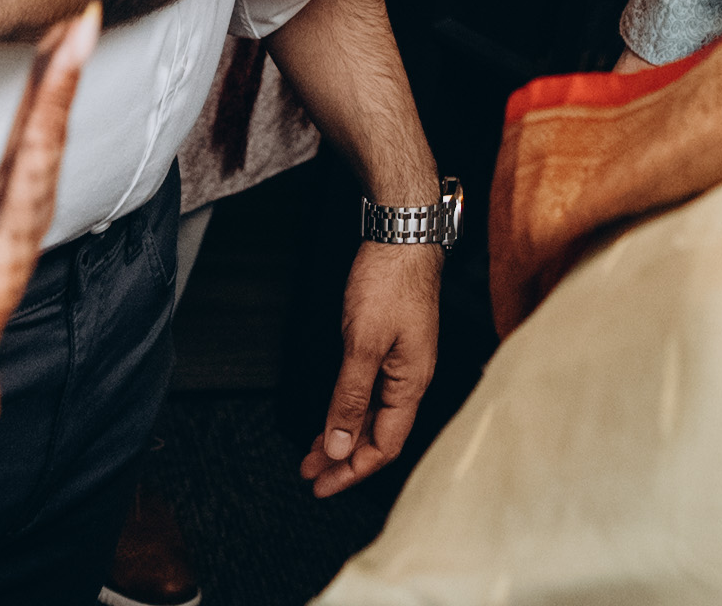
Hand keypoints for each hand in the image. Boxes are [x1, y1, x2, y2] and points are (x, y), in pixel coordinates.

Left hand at [298, 235, 441, 496]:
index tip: (321, 485)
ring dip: (343, 435)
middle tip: (309, 474)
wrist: (402, 235)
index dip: (353, 471)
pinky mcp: (392, 347)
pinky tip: (332, 416)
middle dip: (343, 459)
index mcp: (411, 383)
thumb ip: (350, 399)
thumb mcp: (363, 345)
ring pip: (373, 415)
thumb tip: (340, 446)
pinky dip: (348, 410)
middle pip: (379, 435)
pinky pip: (371, 393)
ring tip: (312, 452)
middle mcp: (411, 379)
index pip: (385, 446)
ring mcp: (403, 363)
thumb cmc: (389, 282)